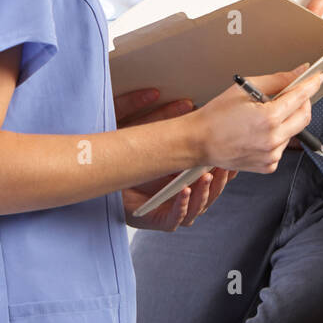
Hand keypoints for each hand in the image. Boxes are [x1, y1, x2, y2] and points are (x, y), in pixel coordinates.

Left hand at [114, 87, 235, 230]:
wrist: (90, 171)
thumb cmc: (115, 153)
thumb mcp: (142, 129)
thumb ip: (162, 117)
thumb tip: (184, 102)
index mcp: (178, 175)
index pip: (209, 175)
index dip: (224, 169)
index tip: (232, 155)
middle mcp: (175, 193)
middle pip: (209, 194)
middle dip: (220, 181)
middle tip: (224, 166)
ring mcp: (165, 208)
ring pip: (197, 208)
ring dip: (206, 194)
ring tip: (207, 177)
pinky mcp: (152, 220)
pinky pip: (174, 220)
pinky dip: (183, 207)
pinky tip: (185, 193)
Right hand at [194, 65, 322, 172]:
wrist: (199, 141)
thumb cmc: (217, 114)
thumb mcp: (246, 89)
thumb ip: (278, 80)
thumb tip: (299, 72)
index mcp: (268, 118)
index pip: (300, 97)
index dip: (312, 85)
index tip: (318, 78)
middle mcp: (273, 139)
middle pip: (304, 117)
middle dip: (302, 102)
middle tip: (292, 94)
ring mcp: (272, 155)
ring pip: (293, 131)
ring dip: (287, 120)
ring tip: (263, 116)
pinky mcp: (268, 166)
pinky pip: (282, 146)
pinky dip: (277, 135)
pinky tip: (259, 132)